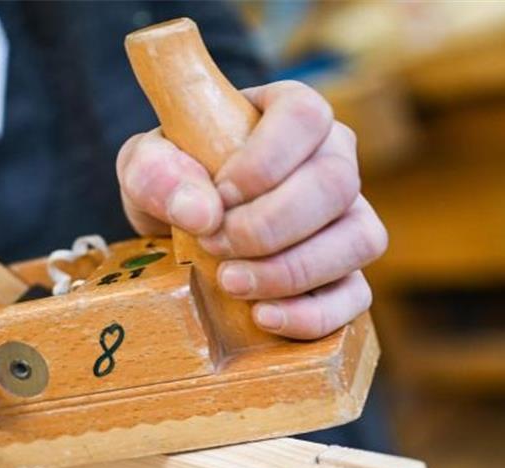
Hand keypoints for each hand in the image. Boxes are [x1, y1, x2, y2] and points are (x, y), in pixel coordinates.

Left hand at [117, 80, 385, 339]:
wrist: (179, 239)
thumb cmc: (174, 185)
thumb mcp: (145, 166)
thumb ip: (155, 172)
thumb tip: (201, 213)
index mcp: (291, 114)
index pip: (306, 116)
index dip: (265, 159)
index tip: (220, 194)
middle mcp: (334, 161)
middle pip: (337, 182)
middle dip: (270, 224)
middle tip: (215, 245)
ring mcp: (349, 220)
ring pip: (360, 239)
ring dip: (292, 270)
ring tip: (231, 283)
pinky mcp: (347, 276)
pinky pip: (356, 296)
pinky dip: (313, 314)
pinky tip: (264, 317)